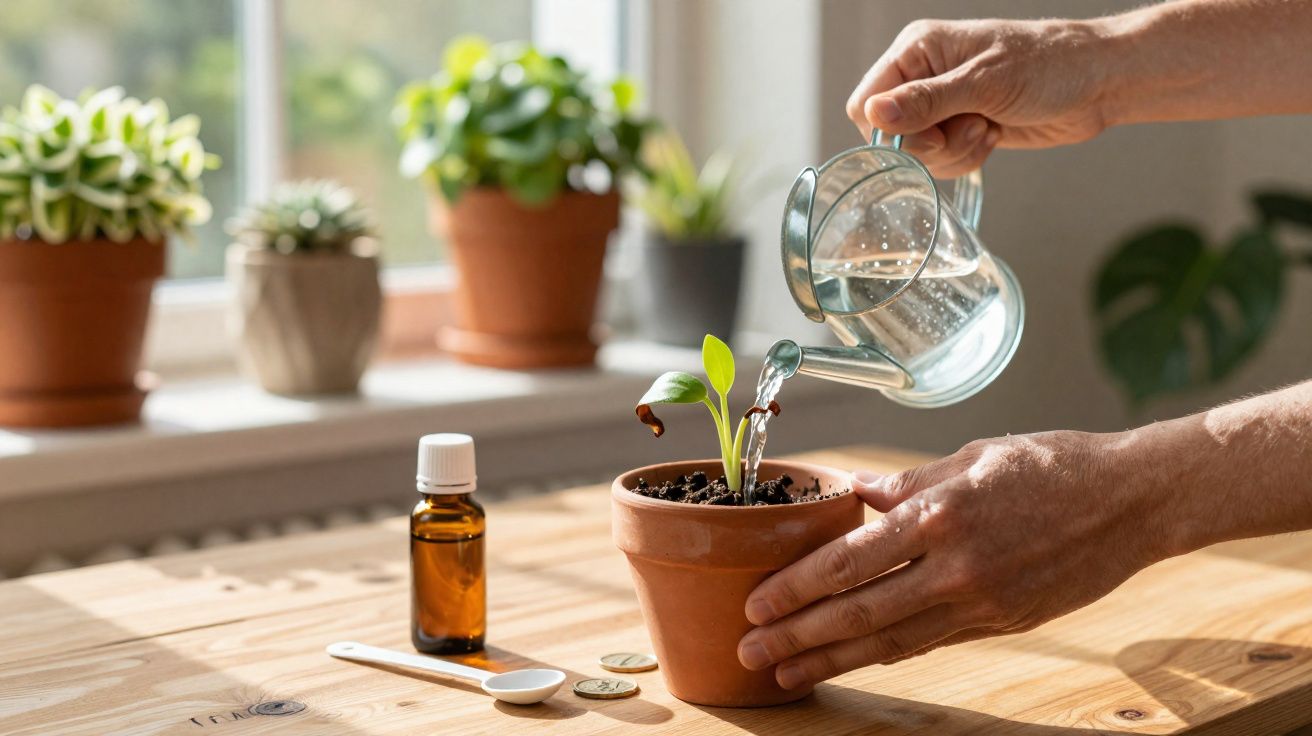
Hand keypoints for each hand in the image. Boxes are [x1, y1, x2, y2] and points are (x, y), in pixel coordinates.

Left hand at [737, 430, 1167, 689]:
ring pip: (890, 641)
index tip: (757, 604)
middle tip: (750, 652)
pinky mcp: (1003, 622)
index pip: (849, 562)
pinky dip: (886, 655)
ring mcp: (982, 602)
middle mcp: (956, 567)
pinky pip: (931, 641)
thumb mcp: (974, 456)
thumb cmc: (1052, 464)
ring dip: (831, 660)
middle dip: (797, 636)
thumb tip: (856, 494)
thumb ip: (909, 483)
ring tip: (785, 674)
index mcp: (941, 515)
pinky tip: (852, 663)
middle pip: (859, 613)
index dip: (797, 588)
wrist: (1133, 501)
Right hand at [847, 18, 1112, 176]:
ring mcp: (941, 103)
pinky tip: (992, 135)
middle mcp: (923, 76)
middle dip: (929, 145)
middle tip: (970, 128)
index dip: (890, 129)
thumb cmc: (1049, 65)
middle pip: (889, 133)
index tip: (931, 133)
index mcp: (918, 50)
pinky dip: (964, 158)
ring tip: (986, 128)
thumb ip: (927, 101)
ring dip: (952, 152)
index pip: (867, 102)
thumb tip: (875, 114)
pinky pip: (940, 160)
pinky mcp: (958, 127)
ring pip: (916, 152)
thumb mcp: (985, 82)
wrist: (1097, 82)